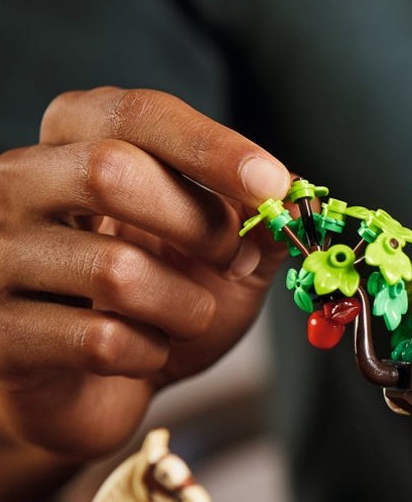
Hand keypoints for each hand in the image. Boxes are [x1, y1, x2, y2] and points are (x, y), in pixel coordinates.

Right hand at [0, 87, 290, 467]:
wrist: (98, 388)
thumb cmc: (160, 302)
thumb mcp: (226, 253)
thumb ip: (260, 220)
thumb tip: (294, 199)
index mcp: (75, 141)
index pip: (133, 113)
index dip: (211, 146)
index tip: (275, 185)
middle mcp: (19, 184)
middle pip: (109, 173)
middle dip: (199, 226)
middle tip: (231, 258)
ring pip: (114, 270)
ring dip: (185, 308)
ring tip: (183, 318)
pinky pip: (99, 341)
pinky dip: (149, 355)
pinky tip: (142, 354)